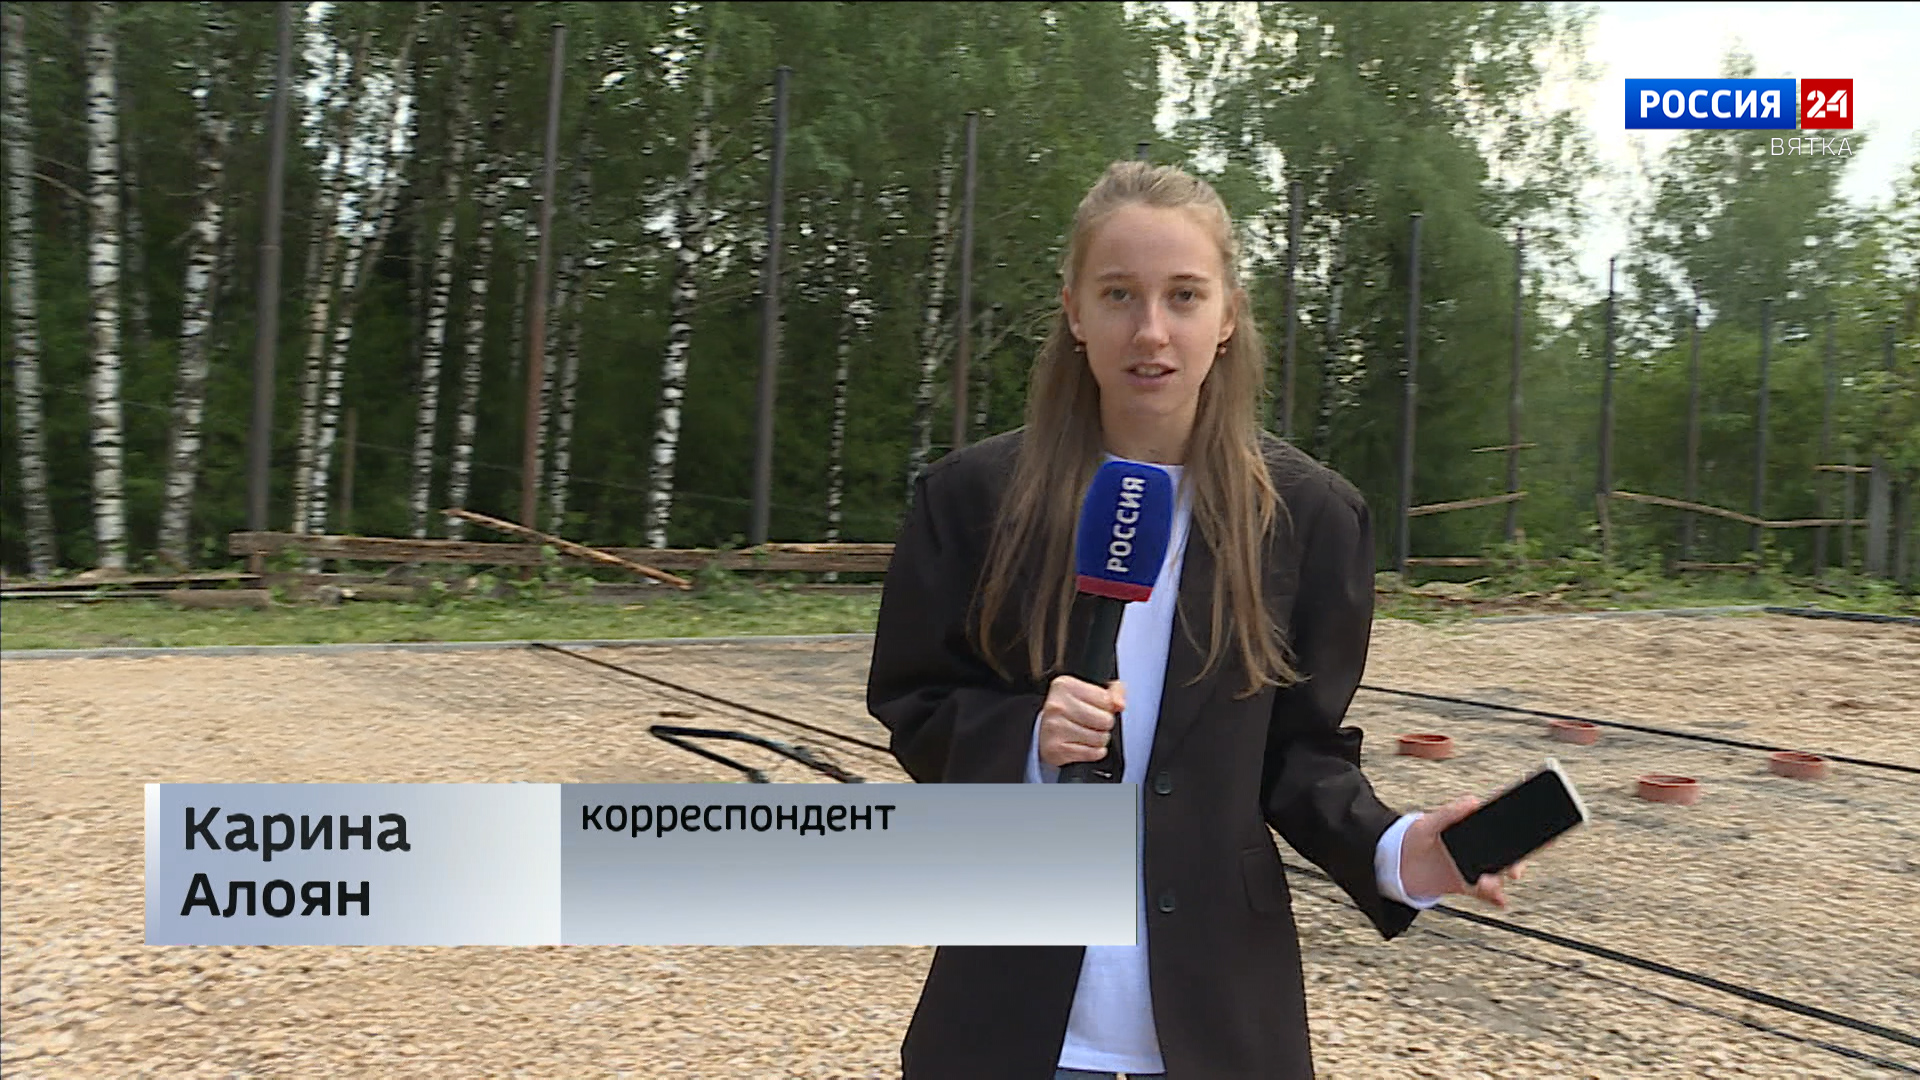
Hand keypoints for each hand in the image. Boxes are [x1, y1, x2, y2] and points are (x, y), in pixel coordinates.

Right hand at [1037, 676, 1125, 768]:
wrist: (1044, 731)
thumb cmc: (1070, 710)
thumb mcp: (1090, 691)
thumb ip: (1114, 691)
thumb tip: (1119, 704)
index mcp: (1065, 685)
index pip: (1107, 700)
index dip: (1107, 707)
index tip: (1095, 708)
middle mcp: (1057, 705)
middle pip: (1105, 720)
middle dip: (1104, 724)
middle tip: (1092, 723)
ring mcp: (1055, 728)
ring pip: (1100, 739)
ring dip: (1098, 740)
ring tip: (1086, 734)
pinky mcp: (1056, 749)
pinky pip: (1092, 754)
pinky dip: (1093, 753)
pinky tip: (1082, 745)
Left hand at [1398, 796, 1530, 909]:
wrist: (1395, 866)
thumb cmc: (1412, 838)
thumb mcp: (1427, 823)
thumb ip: (1449, 813)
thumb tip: (1473, 801)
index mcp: (1471, 828)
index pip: (1500, 823)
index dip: (1520, 824)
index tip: (1534, 826)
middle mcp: (1478, 847)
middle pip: (1508, 853)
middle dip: (1517, 861)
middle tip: (1515, 870)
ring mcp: (1475, 867)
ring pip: (1498, 874)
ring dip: (1499, 881)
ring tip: (1488, 884)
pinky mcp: (1468, 884)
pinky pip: (1487, 893)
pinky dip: (1496, 897)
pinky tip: (1501, 901)